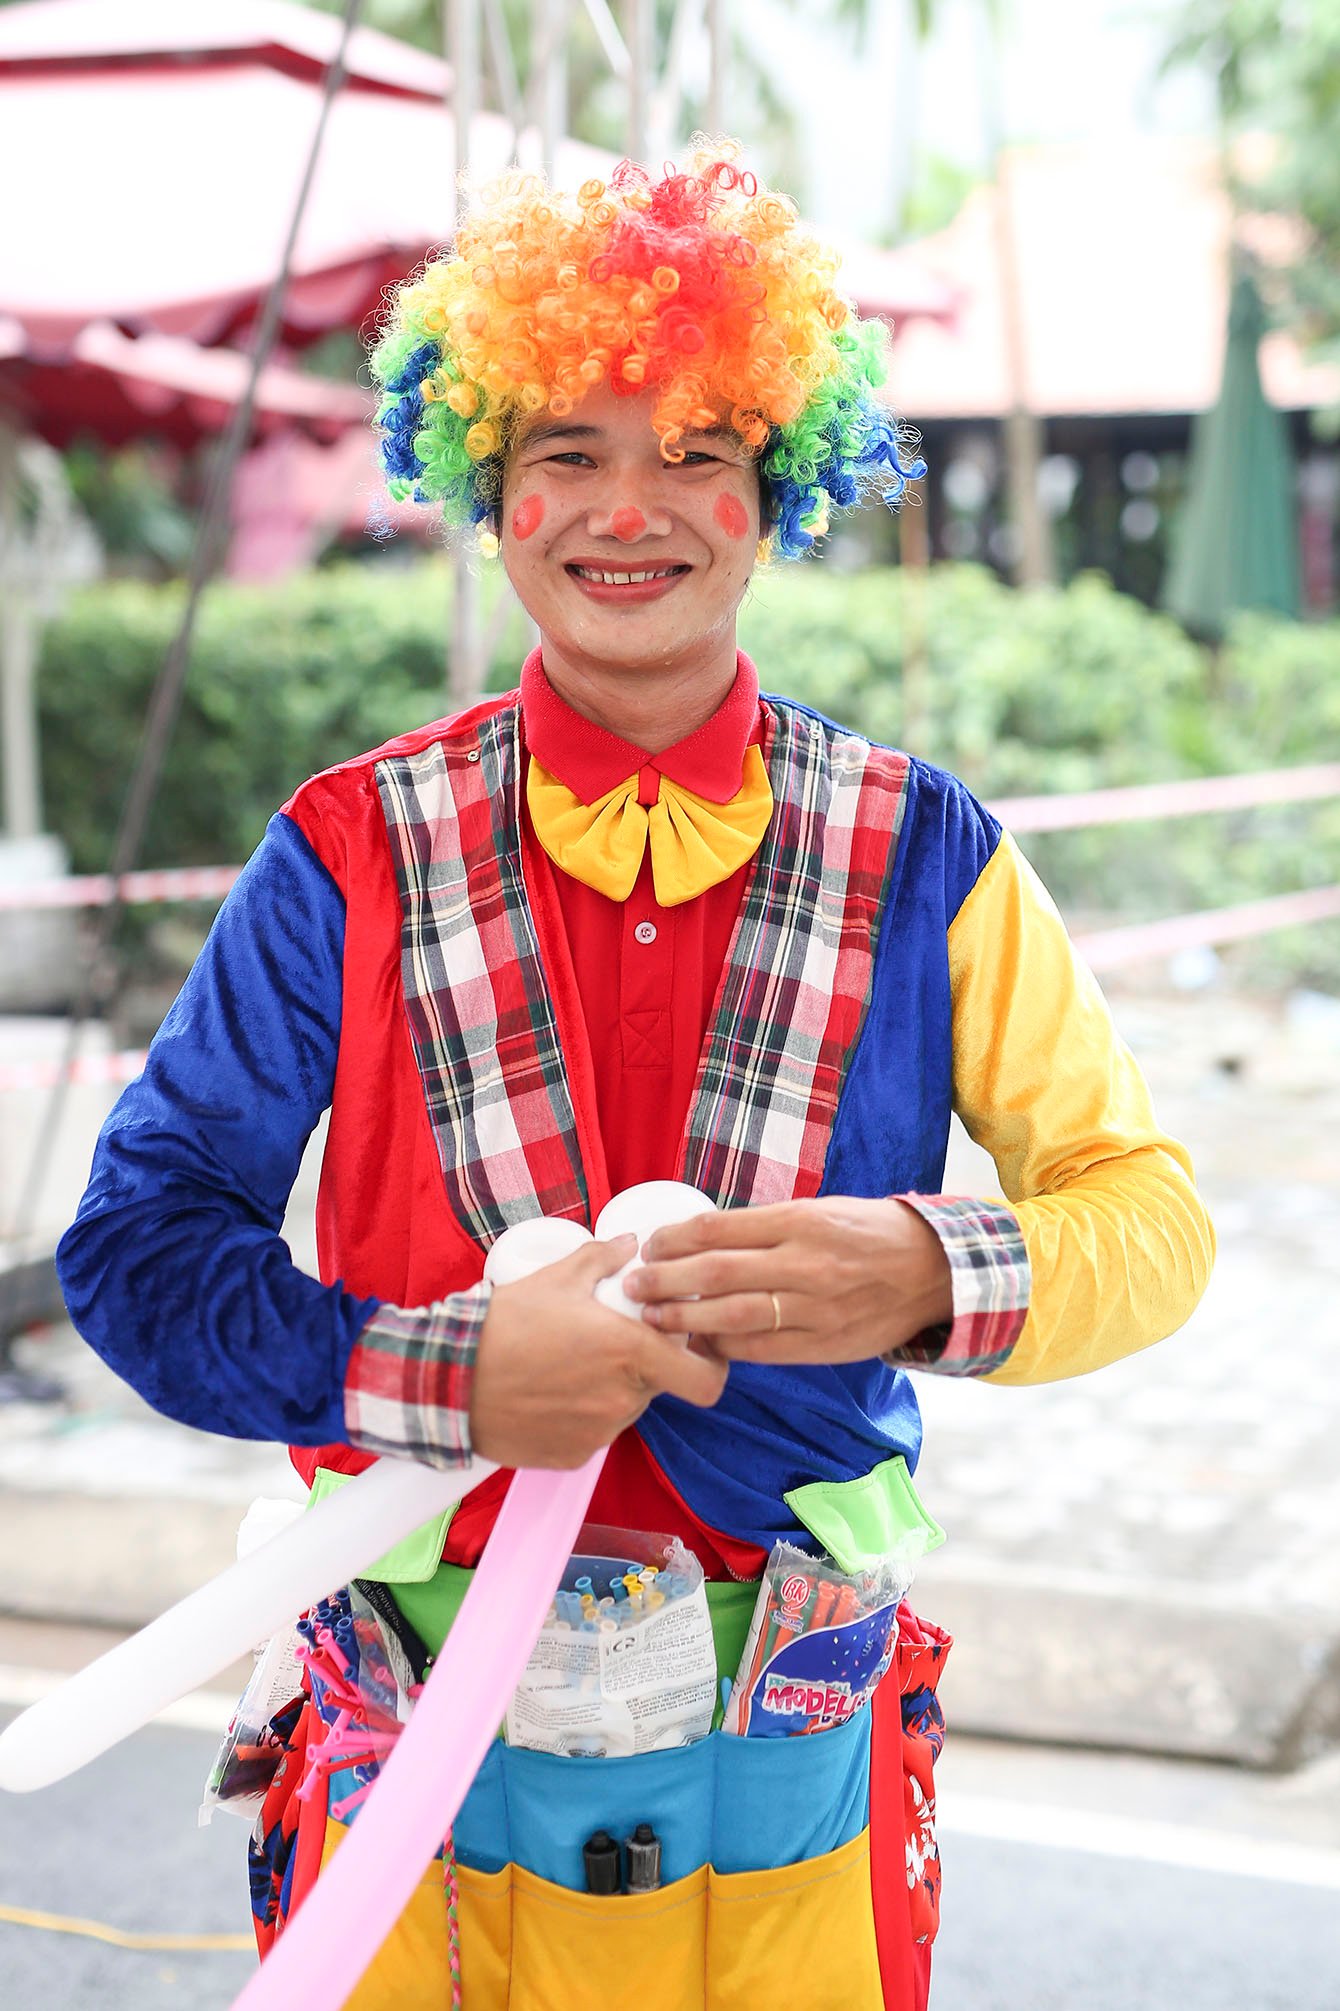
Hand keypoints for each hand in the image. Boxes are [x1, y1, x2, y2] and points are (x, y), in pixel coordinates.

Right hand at [469, 1233, 727, 1467]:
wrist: (450, 1381)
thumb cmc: (505, 1326)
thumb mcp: (555, 1278)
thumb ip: (603, 1258)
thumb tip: (631, 1243)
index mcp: (631, 1353)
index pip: (706, 1379)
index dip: (711, 1364)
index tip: (697, 1346)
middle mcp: (623, 1400)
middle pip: (660, 1386)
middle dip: (645, 1364)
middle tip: (612, 1341)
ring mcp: (598, 1434)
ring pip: (625, 1408)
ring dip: (612, 1388)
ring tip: (571, 1363)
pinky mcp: (572, 1457)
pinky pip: (593, 1433)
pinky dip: (582, 1414)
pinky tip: (551, 1391)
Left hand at [623, 1197, 953, 1365]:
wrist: (933, 1271)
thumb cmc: (869, 1233)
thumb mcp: (819, 1210)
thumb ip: (766, 1227)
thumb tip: (703, 1238)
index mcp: (799, 1221)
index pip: (718, 1229)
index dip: (674, 1239)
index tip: (650, 1244)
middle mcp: (804, 1264)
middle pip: (714, 1274)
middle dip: (664, 1281)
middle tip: (633, 1286)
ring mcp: (814, 1309)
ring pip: (732, 1317)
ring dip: (684, 1319)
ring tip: (652, 1318)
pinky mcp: (824, 1345)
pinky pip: (760, 1351)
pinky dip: (724, 1348)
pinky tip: (700, 1344)